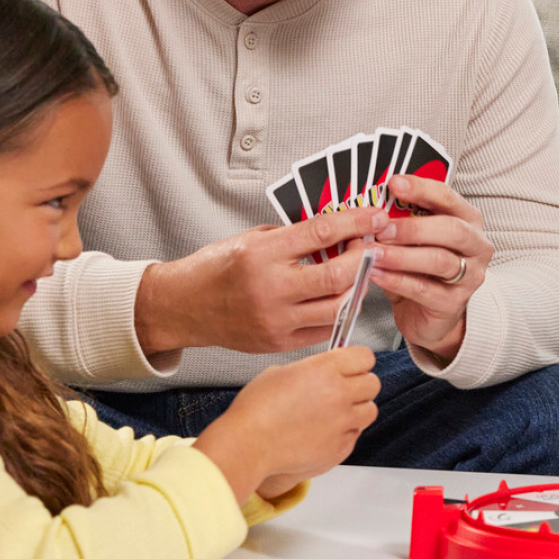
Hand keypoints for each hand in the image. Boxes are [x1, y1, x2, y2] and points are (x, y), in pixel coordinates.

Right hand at [136, 208, 385, 355]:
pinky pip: (324, 329)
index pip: (321, 233)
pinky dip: (338, 311)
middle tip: (370, 247)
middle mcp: (270, 289)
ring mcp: (275, 320)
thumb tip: (336, 228)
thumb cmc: (216, 268)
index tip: (375, 216)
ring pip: (337, 307)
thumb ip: (292, 236)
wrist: (183, 307)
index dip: (355, 223)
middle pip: (337, 275)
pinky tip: (339, 297)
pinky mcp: (278, 342)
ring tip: (357, 273)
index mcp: (262, 255)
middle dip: (363, 258)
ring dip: (357, 288)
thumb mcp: (251, 239)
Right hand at [193, 346, 379, 503]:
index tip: (353, 365)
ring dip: (358, 410)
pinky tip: (326, 432)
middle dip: (361, 384)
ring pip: (370, 410)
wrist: (248, 444)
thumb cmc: (256, 410)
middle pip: (372, 383)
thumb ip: (311, 370)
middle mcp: (339, 393)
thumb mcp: (281, 372)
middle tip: (346, 389)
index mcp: (325, 369)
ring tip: (338, 413)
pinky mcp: (340, 447)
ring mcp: (342, 422)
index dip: (358, 361)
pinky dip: (345, 433)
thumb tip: (321, 372)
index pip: (365, 356)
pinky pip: (355, 435)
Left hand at [368, 175, 493, 362]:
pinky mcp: (454, 303)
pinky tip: (375, 274)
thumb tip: (368, 208)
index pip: (448, 198)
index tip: (394, 184)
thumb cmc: (421, 269)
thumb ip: (400, 221)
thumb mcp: (413, 240)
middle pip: (451, 230)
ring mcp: (470, 276)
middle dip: (413, 227)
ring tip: (373, 252)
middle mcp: (476, 246)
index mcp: (468, 220)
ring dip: (401, 255)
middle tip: (381, 228)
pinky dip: (396, 280)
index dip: (421, 189)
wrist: (429, 313)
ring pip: (439, 260)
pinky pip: (424, 289)